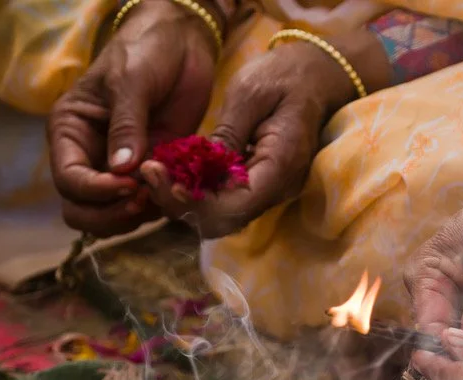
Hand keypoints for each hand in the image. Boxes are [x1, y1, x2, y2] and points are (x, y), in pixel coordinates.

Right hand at [48, 0, 217, 236]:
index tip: (130, 184)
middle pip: (82, 210)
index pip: (69, 180)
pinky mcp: (151, 171)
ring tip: (163, 193)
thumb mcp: (131, 80)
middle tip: (143, 199)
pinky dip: (160, 207)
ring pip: (113, 215)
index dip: (96, 192)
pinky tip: (177, 190)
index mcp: (70, 132)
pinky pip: (148, 205)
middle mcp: (90, 155)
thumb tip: (121, 170)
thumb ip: (126, 125)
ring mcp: (120, 168)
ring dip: (136, 216)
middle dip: (110, 214)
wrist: (182, 42)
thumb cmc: (146, 50)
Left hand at [142, 29, 390, 238]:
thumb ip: (227, 132)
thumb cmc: (285, 76)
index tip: (161, 176)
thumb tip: (200, 168)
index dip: (195, 201)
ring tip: (153, 172)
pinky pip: (223, 201)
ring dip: (184, 201)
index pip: (234, 205)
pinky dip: (195, 192)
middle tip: (148, 173)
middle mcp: (277, 188)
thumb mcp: (250, 93)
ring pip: (220, 216)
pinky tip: (172, 172)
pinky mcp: (256, 185)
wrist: (314, 77)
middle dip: (181, 204)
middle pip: (223, 220)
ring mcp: (268, 190)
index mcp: (281, 166)